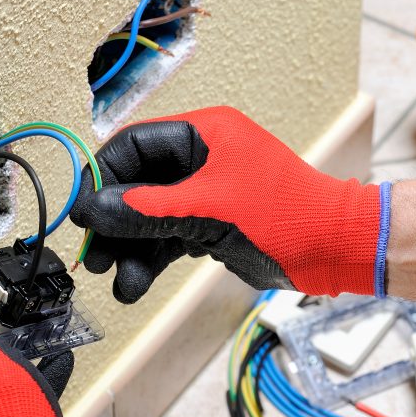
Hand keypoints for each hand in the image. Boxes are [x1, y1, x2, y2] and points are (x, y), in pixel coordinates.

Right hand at [70, 106, 388, 302]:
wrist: (333, 249)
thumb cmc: (285, 215)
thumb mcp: (207, 210)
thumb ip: (147, 210)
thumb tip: (93, 210)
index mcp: (205, 133)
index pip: (134, 145)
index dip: (102, 178)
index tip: (82, 213)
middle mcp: (203, 158)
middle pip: (138, 184)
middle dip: (114, 221)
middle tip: (93, 254)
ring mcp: (208, 192)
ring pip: (152, 215)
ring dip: (131, 248)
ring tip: (117, 281)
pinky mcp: (214, 223)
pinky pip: (170, 236)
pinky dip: (152, 257)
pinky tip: (135, 283)